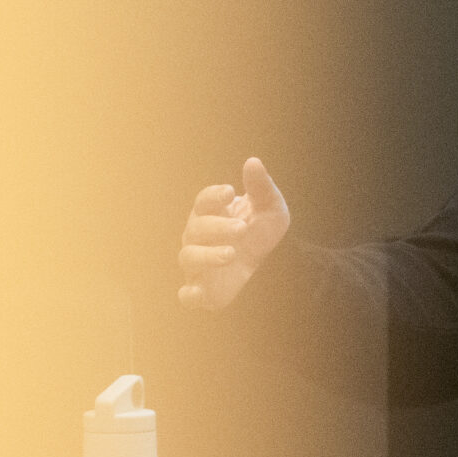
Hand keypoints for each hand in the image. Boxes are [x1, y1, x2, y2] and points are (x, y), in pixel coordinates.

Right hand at [177, 157, 290, 308]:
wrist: (270, 263)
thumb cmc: (260, 230)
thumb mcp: (271, 207)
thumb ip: (262, 187)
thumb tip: (253, 161)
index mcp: (211, 213)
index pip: (203, 201)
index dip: (212, 196)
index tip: (230, 192)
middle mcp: (198, 236)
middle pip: (196, 228)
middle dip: (218, 227)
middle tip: (242, 227)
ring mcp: (198, 263)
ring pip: (188, 257)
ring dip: (207, 255)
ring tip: (231, 253)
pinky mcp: (203, 289)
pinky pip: (187, 294)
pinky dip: (190, 295)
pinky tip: (200, 293)